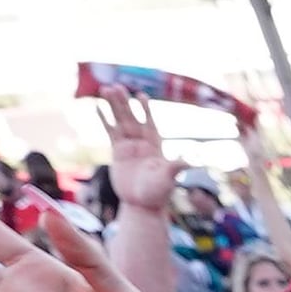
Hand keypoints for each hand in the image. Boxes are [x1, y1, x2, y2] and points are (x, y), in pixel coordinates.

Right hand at [98, 87, 175, 215]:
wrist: (142, 204)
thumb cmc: (158, 193)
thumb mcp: (168, 179)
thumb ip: (175, 167)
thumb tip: (192, 161)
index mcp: (156, 145)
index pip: (150, 122)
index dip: (146, 110)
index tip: (141, 96)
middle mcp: (142, 141)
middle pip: (132, 117)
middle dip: (124, 102)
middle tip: (116, 86)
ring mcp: (129, 145)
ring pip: (120, 120)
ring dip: (113, 105)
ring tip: (105, 89)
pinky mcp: (117, 151)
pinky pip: (110, 132)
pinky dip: (105, 119)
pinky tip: (98, 107)